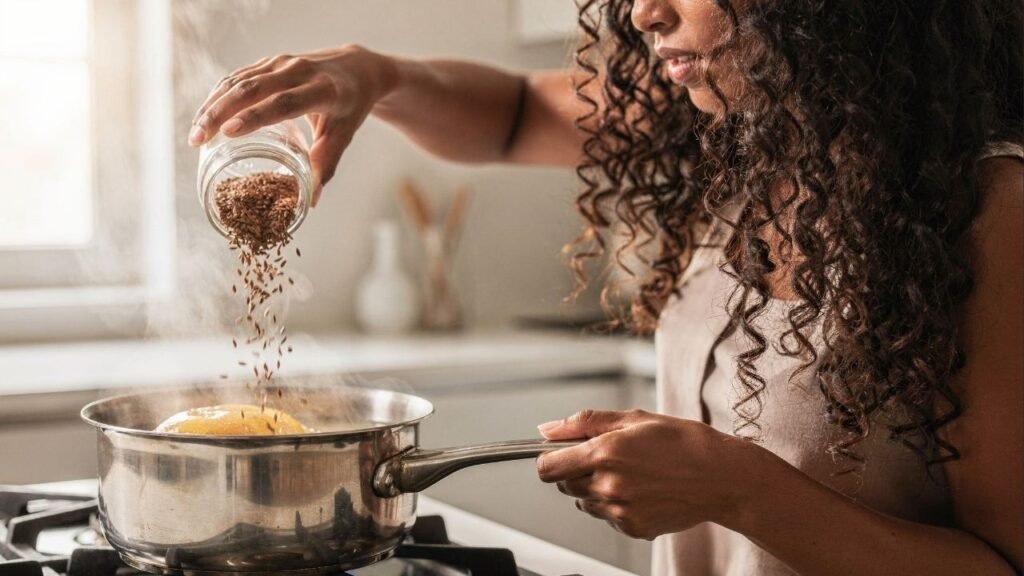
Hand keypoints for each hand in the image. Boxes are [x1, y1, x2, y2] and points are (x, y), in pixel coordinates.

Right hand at [189, 44, 395, 204]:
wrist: (355, 69)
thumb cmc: (350, 107)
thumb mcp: (344, 134)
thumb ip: (327, 164)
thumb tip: (309, 202)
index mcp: (322, 90)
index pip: (284, 102)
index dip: (255, 116)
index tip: (227, 133)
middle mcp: (298, 71)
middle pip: (252, 88)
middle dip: (220, 112)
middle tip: (197, 139)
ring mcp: (281, 63)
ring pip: (238, 80)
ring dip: (212, 105)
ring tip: (195, 134)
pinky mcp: (268, 62)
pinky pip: (237, 77)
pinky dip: (217, 96)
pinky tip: (204, 116)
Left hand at [536, 409, 768, 539]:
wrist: (722, 477)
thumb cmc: (684, 442)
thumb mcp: (634, 419)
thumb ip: (585, 423)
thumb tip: (547, 429)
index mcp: (605, 453)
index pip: (547, 468)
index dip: (549, 459)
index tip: (561, 454)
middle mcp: (608, 485)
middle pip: (564, 486)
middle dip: (577, 471)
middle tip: (610, 458)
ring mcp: (620, 511)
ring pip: (585, 503)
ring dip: (597, 489)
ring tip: (632, 474)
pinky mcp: (633, 528)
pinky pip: (608, 518)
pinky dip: (618, 506)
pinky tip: (643, 491)